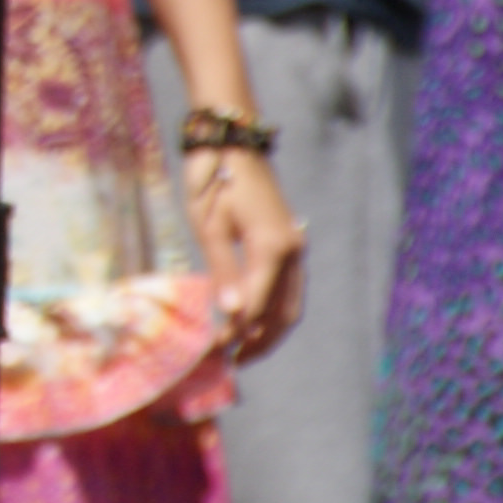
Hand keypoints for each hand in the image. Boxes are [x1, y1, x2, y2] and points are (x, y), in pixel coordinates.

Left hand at [183, 144, 306, 362]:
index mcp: (272, 249)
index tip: (218, 351)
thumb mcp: (208, 226)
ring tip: (243, 347)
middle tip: (233, 361)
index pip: (259, 306)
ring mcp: (294, 245)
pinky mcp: (288, 240)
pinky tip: (253, 316)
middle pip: (284, 312)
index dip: (240, 332)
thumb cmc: (211, 179)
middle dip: (261, 339)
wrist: (230, 142)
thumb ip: (222, 272)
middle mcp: (292, 251)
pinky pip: (288, 285)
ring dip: (270, 328)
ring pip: (291, 301)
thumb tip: (232, 315)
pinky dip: (273, 307)